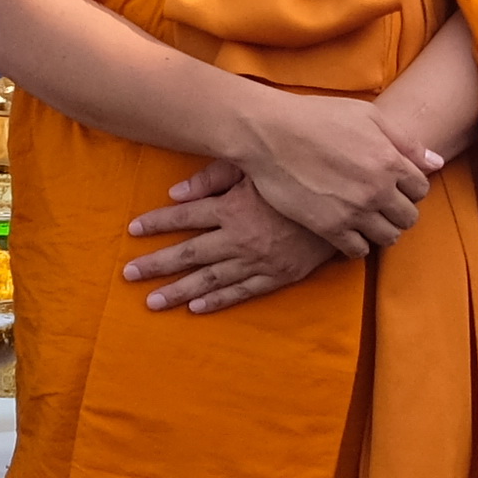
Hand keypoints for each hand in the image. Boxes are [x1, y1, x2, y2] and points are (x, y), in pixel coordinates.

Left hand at [123, 163, 344, 314]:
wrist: (350, 202)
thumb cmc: (301, 176)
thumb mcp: (258, 168)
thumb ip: (215, 176)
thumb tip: (177, 192)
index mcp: (234, 208)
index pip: (186, 217)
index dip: (157, 223)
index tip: (132, 230)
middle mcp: (241, 238)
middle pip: (189, 254)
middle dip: (156, 264)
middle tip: (128, 274)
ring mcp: (259, 261)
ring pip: (210, 280)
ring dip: (179, 291)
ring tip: (152, 301)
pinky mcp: (278, 276)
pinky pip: (241, 292)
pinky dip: (217, 301)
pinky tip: (195, 309)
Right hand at [231, 90, 440, 261]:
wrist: (269, 133)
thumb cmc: (317, 117)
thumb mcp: (367, 116)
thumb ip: (405, 141)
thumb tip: (436, 163)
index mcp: (390, 160)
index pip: (422, 189)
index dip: (410, 188)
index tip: (395, 185)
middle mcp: (377, 189)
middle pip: (409, 217)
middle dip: (400, 211)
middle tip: (382, 205)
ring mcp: (354, 211)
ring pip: (388, 237)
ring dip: (382, 230)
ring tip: (368, 220)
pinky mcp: (329, 228)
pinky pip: (358, 251)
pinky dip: (358, 245)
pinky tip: (349, 232)